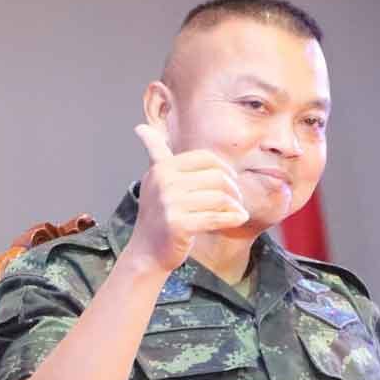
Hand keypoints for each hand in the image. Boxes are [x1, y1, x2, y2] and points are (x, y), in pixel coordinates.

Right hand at [125, 124, 248, 273]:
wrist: (147, 252)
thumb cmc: (160, 216)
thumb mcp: (156, 181)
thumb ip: (155, 153)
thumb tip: (141, 128)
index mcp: (162, 167)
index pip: (206, 158)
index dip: (225, 169)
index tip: (231, 182)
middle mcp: (164, 182)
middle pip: (217, 177)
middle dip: (233, 190)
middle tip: (236, 201)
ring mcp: (169, 203)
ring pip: (220, 198)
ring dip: (235, 206)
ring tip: (237, 212)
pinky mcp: (178, 224)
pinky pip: (216, 217)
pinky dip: (233, 218)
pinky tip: (239, 219)